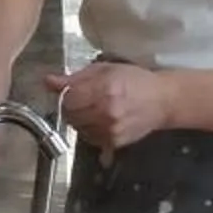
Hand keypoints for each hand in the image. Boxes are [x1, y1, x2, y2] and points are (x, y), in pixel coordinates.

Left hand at [48, 63, 172, 152]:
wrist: (163, 100)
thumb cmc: (135, 80)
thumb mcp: (105, 70)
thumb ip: (76, 77)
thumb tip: (49, 81)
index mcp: (104, 89)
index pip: (67, 99)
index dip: (65, 95)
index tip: (71, 91)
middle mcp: (106, 112)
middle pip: (70, 115)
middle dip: (71, 107)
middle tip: (82, 100)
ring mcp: (110, 130)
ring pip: (78, 128)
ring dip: (79, 120)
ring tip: (93, 109)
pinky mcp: (114, 143)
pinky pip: (89, 139)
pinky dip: (89, 130)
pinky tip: (100, 120)